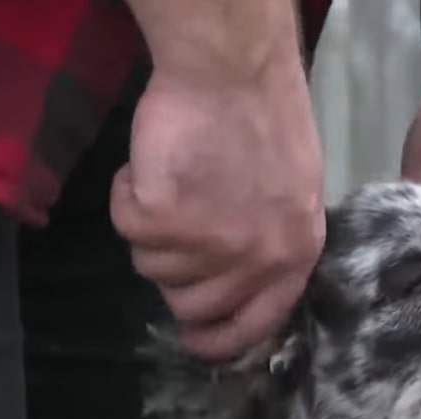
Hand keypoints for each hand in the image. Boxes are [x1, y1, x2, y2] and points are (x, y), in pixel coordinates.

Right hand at [110, 65, 324, 361]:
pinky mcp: (161, 218)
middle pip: (189, 303)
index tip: (192, 339)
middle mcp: (255, 261)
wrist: (234, 75)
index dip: (218, 342)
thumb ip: (270, 249)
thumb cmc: (268, 123)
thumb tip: (235, 294)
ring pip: (151, 265)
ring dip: (153, 227)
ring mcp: (207, 244)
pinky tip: (154, 166)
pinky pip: (125, 224)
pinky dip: (128, 193)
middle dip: (176, 271)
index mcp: (294, 258)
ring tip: (179, 178)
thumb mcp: (294, 198)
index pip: (254, 327)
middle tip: (180, 225)